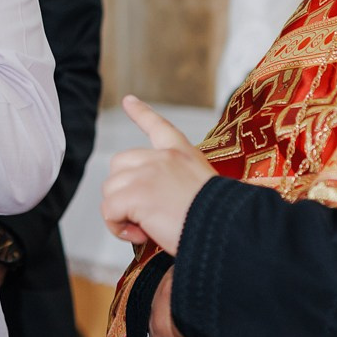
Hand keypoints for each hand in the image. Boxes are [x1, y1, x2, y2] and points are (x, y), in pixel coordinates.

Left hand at [100, 96, 213, 255]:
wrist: (227, 228)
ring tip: (144, 229)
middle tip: (143, 215)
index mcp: (182, 154)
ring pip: (111, 190)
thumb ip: (181, 185)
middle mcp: (162, 158)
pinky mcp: (136, 195)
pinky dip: (117, 227)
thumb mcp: (206, 188)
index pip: (158, 126)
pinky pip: (109, 211)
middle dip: (123, 190)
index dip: (141, 113)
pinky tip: (140, 235)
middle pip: (120, 165)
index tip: (128, 101)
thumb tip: (161, 204)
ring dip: (120, 213)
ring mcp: (147, 173)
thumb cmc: (221, 218)